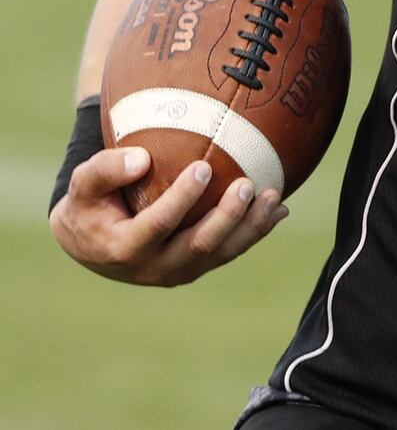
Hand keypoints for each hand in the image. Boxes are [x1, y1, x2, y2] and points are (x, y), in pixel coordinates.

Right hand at [49, 146, 288, 285]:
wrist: (92, 243)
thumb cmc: (90, 205)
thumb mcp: (82, 185)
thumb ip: (104, 170)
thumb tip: (142, 159)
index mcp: (124, 248)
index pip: (159, 224)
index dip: (182, 199)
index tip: (203, 168)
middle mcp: (154, 267)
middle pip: (199, 246)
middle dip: (228, 217)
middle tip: (247, 185)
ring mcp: (179, 271)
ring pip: (222, 253)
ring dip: (251, 227)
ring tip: (273, 197)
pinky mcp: (196, 267)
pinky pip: (230, 251)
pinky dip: (256, 231)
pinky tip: (279, 209)